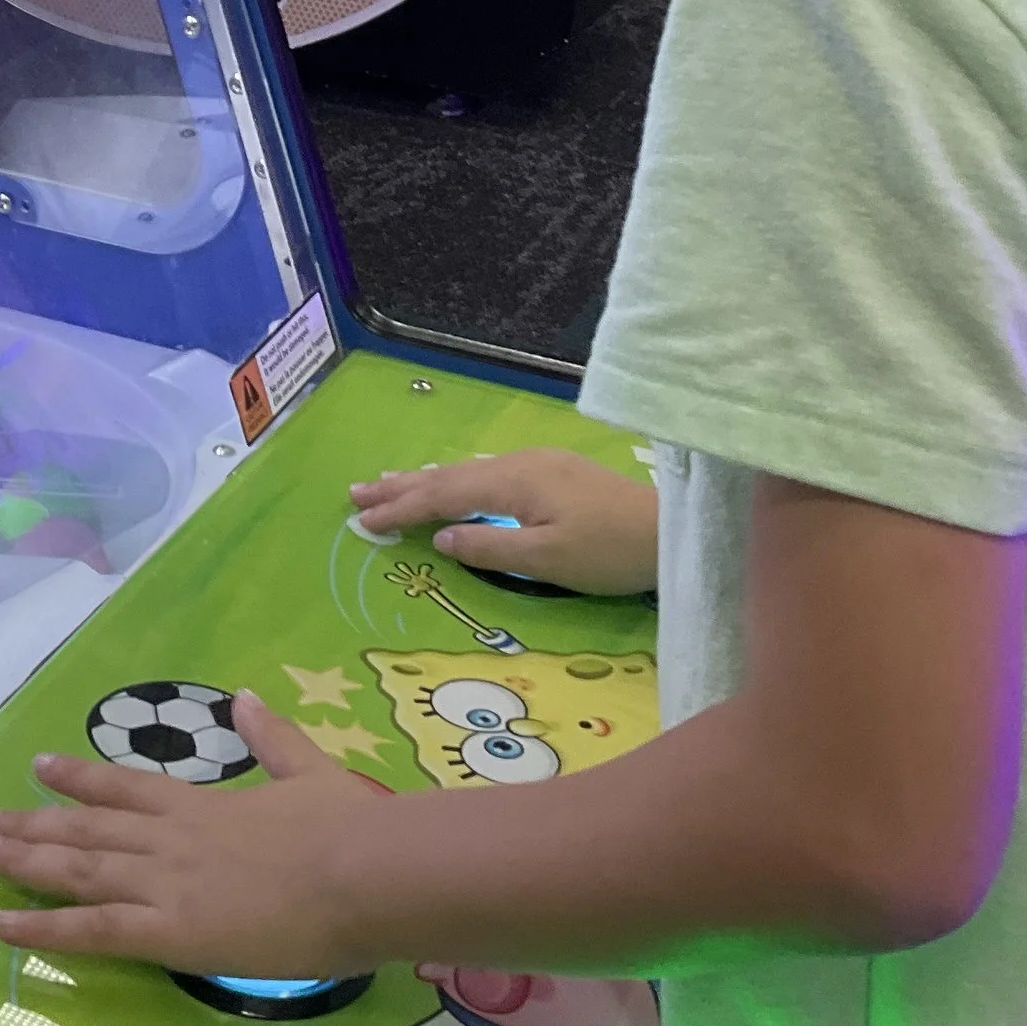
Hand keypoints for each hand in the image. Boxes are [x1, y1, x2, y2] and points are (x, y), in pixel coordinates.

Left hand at [0, 692, 386, 972]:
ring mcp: (165, 885)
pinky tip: (2, 925)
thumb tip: (248, 698)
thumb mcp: (311, 771)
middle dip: (30, 824)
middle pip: (84, 829)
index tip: (38, 767)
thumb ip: (274, 738)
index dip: (78, 779)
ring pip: (76, 870)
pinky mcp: (171, 933)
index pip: (125, 788)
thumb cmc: (349, 827)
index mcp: (202, 806)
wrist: (366, 872)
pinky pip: (94, 931)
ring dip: (22, 861)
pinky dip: (45, 927)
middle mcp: (170, 840)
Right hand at [349, 447, 657, 593]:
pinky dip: (456, 480)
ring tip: (388, 482)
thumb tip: (440, 536)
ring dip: (425, 479)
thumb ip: (489, 547)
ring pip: (467, 470)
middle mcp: (519, 463)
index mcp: (512, 482)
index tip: (361, 520)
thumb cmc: (609, 551)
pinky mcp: (553, 472)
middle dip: (401, 484)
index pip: (442, 494)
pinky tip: (451, 484)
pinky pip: (487, 473)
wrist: (670, 530)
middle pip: (448, 474)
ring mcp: (538, 464)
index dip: (400, 508)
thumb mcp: (546, 561)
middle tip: (356, 492)